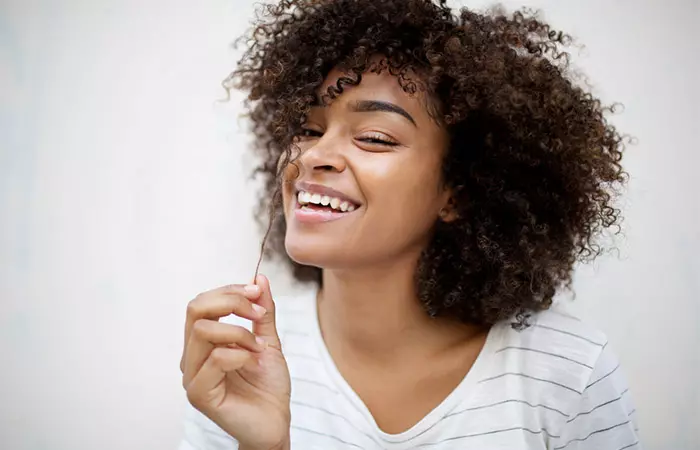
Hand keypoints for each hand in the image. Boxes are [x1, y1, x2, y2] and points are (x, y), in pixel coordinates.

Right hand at [181, 274, 290, 449]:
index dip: (229, 291)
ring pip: (203, 331)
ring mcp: (192, 376)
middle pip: (195, 309)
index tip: (257, 292)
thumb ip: (262, 312)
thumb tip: (259, 278)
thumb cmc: (268, 386)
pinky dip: (241, 354)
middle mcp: (192, 357)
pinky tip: (254, 363)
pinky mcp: (199, 394)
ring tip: (258, 347)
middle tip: (257, 312)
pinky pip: (216, 359)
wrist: (275, 422)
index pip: (202, 302)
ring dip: (239, 332)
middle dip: (231, 302)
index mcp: (202, 342)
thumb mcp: (268, 340)